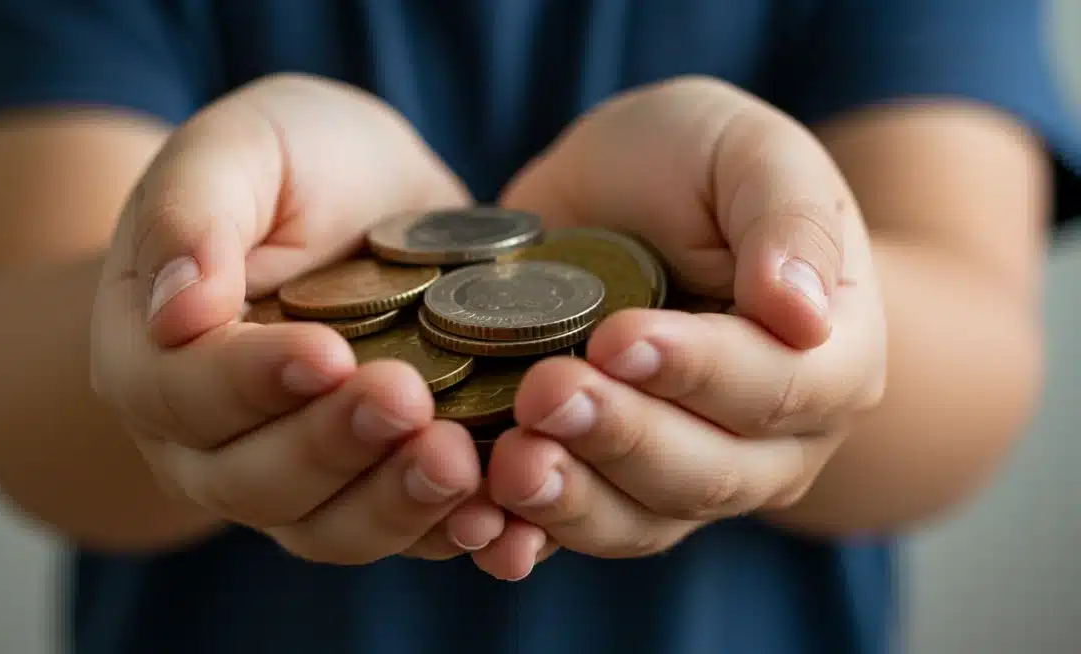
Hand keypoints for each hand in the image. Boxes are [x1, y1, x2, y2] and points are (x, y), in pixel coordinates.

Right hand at [90, 75, 504, 562]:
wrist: (366, 197)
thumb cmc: (288, 163)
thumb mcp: (236, 149)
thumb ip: (190, 214)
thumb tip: (172, 312)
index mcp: (157, 357)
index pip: (185, 392)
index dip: (253, 383)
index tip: (327, 355)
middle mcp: (212, 442)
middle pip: (256, 481)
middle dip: (335, 448)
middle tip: (408, 404)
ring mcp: (296, 479)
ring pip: (331, 528)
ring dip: (396, 506)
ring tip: (461, 466)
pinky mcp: (376, 489)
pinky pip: (407, 535)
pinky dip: (455, 534)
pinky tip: (508, 524)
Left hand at [471, 77, 886, 577]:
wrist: (619, 195)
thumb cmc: (699, 164)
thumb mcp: (753, 152)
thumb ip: (790, 218)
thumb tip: (803, 314)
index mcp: (828, 358)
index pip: (777, 387)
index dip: (697, 371)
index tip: (618, 336)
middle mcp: (768, 440)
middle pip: (706, 472)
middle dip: (622, 437)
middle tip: (545, 394)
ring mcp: (686, 477)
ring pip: (640, 518)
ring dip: (572, 500)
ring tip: (508, 465)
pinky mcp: (606, 488)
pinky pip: (574, 531)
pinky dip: (527, 536)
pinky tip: (481, 526)